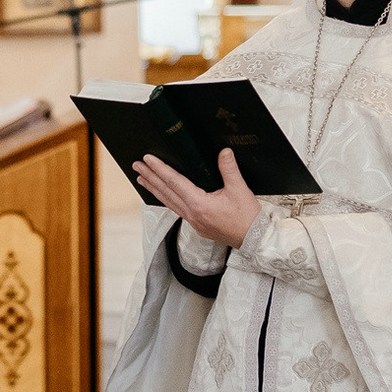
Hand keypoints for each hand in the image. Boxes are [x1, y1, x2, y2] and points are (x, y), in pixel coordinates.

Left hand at [133, 148, 260, 248]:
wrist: (254, 240)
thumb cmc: (247, 217)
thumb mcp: (240, 189)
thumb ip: (229, 169)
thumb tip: (224, 152)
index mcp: (200, 205)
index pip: (174, 182)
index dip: (160, 169)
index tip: (148, 160)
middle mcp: (192, 214)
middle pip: (166, 192)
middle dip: (150, 177)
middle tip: (137, 166)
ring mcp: (193, 221)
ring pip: (169, 202)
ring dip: (154, 189)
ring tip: (142, 179)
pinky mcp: (197, 225)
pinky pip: (176, 210)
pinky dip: (166, 199)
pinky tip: (163, 195)